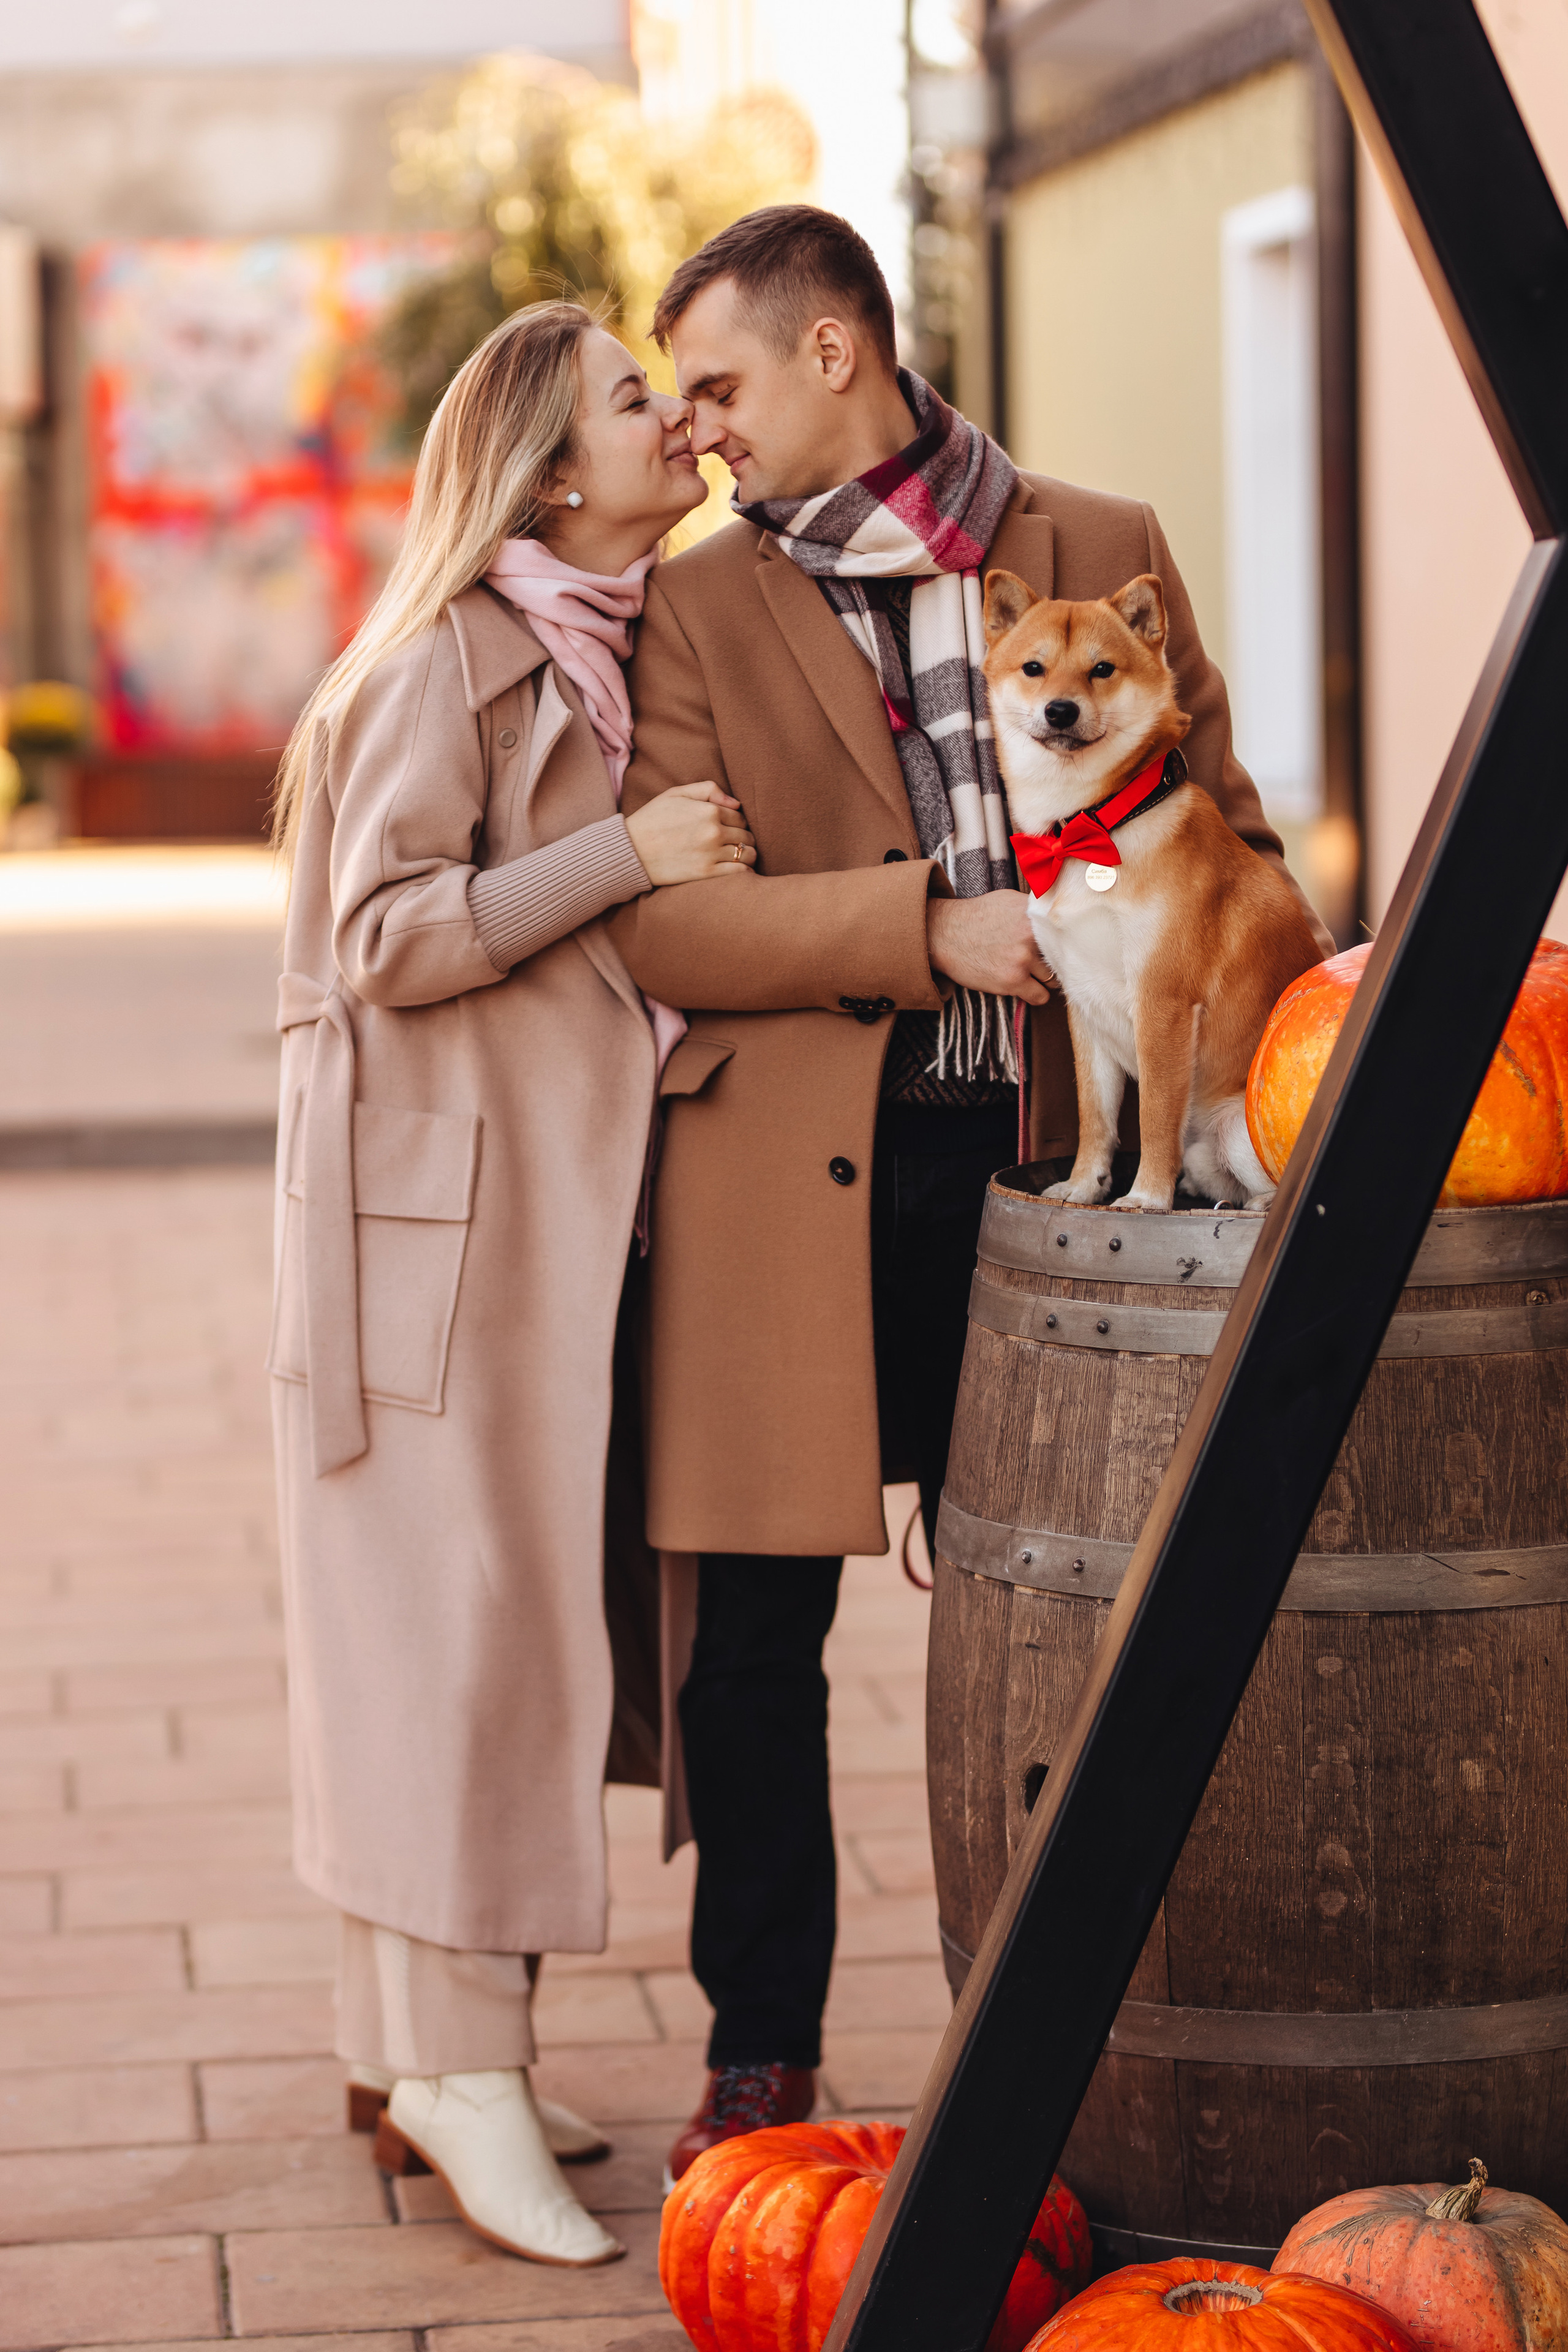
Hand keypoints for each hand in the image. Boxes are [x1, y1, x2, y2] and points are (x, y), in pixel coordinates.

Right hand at [625, 782, 755, 885]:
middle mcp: (714, 831)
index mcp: (709, 810)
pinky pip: (740, 873)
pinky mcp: (706, 873)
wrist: (631, 850)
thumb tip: (736, 802)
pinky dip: (745, 871)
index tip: (729, 827)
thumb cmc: (652, 819)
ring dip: (747, 855)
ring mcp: (711, 854)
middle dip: (744, 838)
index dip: (737, 821)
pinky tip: (740, 870)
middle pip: (746, 835)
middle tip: (734, 843)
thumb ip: (708, 789)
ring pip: (747, 854)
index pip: (740, 816)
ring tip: (739, 856)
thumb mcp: (676, 793)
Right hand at [927, 892, 1055, 1002]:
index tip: (1067, 948)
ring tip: (1031, 974)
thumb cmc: (976, 916)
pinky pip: (1040, 996)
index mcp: (1032, 914)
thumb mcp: (1008, 900)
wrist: (944, 934)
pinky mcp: (1012, 980)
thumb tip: (1056, 912)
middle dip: (1055, 962)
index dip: (1067, 942)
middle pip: (1062, 957)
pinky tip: (1027, 988)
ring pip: (1053, 978)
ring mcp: (1022, 959)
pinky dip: (1036, 995)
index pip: (1066, 932)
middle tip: (1044, 963)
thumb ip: (1034, 908)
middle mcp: (1031, 935)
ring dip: (1045, 979)